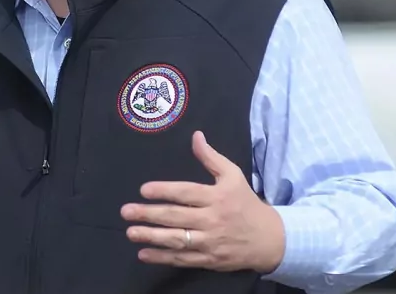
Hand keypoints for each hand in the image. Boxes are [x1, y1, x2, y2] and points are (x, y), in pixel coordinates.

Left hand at [120, 131, 284, 273]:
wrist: (269, 239)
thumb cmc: (245, 203)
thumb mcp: (233, 175)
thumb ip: (211, 157)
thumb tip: (195, 136)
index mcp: (217, 197)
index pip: (186, 193)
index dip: (164, 191)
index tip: (144, 190)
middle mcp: (212, 219)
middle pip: (176, 217)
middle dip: (149, 214)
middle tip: (126, 211)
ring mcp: (210, 242)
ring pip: (177, 239)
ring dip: (152, 237)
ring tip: (131, 232)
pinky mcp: (209, 260)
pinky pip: (183, 259)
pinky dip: (163, 257)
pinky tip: (144, 254)